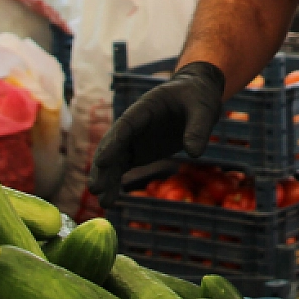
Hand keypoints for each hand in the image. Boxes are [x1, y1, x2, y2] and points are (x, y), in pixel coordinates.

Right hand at [88, 62, 225, 208]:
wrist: (196, 95)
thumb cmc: (198, 97)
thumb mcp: (203, 109)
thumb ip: (198, 128)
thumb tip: (194, 153)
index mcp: (146, 107)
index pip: (125, 125)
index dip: (113, 142)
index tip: (102, 161)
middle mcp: (134, 124)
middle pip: (113, 145)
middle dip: (103, 167)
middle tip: (95, 189)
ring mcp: (134, 138)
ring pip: (114, 159)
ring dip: (107, 179)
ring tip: (104, 202)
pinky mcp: (138, 151)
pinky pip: (122, 167)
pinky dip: (115, 182)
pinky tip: (110, 199)